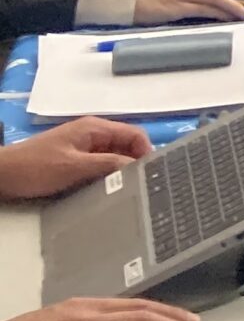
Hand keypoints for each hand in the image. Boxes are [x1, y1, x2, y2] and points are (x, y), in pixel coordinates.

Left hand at [0, 118, 152, 200]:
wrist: (0, 175)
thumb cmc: (36, 167)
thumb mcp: (74, 167)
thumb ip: (107, 165)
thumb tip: (137, 167)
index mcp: (95, 128)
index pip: (134, 134)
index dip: (146, 152)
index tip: (151, 174)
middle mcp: (92, 134)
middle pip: (125, 146)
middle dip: (134, 163)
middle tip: (141, 186)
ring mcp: (82, 148)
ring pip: (112, 158)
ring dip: (118, 172)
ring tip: (126, 190)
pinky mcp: (74, 161)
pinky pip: (98, 167)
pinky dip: (105, 177)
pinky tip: (106, 191)